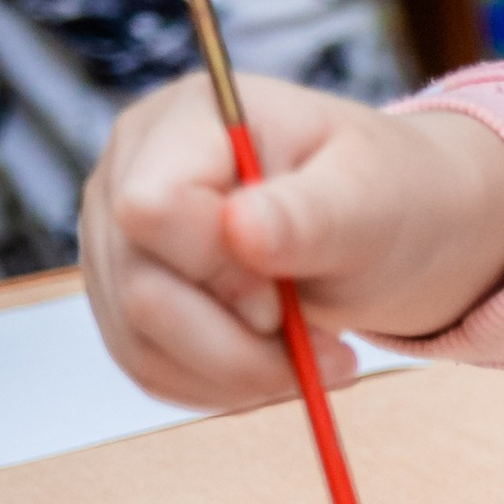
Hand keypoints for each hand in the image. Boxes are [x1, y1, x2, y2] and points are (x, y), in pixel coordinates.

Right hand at [82, 75, 503, 410]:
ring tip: (316, 357)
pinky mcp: (124, 295)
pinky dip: (220, 385)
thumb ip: (308, 213)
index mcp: (189, 117)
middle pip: (139, 288)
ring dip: (238, 374)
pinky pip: (149, 367)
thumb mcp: (371, 197)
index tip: (291, 294)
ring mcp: (117, 237)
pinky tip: (278, 365)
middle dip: (239, 344)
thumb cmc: (384, 195)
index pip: (151, 207)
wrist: (386, 227)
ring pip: (140, 342)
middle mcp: (131, 170)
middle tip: (327, 351)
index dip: (216, 270)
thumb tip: (238, 228)